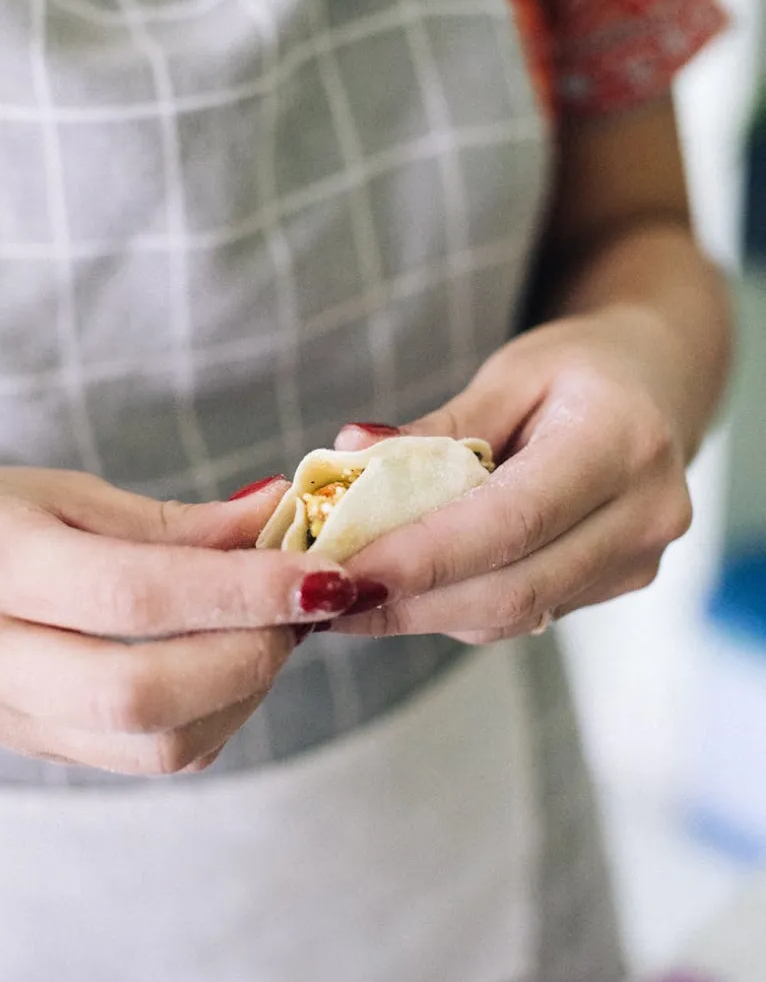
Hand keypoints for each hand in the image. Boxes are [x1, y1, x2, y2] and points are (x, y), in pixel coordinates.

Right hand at [0, 468, 359, 773]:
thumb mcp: (63, 495)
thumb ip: (172, 522)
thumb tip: (276, 519)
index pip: (132, 594)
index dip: (240, 589)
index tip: (323, 574)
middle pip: (140, 695)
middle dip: (252, 654)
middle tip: (308, 605)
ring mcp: (15, 719)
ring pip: (156, 746)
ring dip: (246, 692)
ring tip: (275, 629)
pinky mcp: (44, 751)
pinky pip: (152, 758)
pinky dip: (218, 714)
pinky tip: (233, 662)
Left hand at [332, 308, 693, 642]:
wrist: (656, 386)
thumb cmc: (579, 368)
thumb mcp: (510, 374)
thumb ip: (436, 427)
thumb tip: (349, 454)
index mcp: (620, 443)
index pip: (513, 519)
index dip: (424, 555)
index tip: (345, 568)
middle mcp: (643, 514)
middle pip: (513, 588)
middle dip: (409, 601)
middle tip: (325, 595)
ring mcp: (637, 561)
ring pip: (514, 613)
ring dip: (422, 611)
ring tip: (346, 595)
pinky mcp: (616, 586)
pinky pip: (525, 612)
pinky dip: (456, 606)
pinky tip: (402, 589)